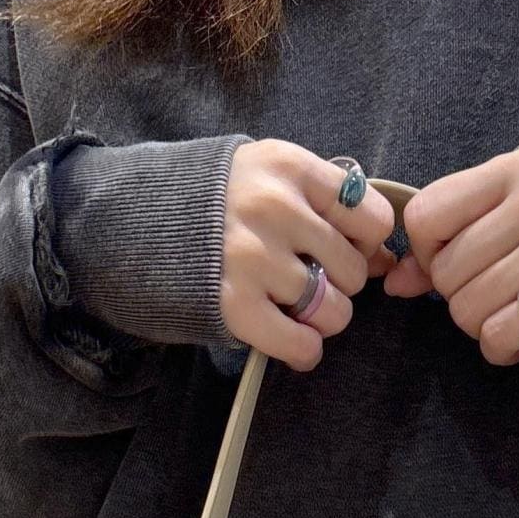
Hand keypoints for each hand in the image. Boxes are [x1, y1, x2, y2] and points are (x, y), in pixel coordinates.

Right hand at [220, 141, 398, 369]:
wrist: (133, 222)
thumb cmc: (214, 203)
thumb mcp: (266, 175)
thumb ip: (321, 203)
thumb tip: (385, 258)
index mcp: (289, 167)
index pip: (371, 218)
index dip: (364, 243)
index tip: (340, 248)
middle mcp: (275, 208)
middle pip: (352, 270)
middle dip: (336, 283)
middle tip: (306, 280)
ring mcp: (253, 258)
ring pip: (334, 311)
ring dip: (320, 319)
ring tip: (292, 307)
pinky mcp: (234, 305)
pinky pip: (302, 345)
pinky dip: (303, 350)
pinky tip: (290, 339)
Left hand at [385, 148, 518, 364]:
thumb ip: (457, 235)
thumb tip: (397, 281)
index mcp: (516, 171)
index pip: (427, 216)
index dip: (429, 250)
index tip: (458, 257)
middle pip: (445, 270)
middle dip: (460, 293)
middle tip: (498, 290)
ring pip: (464, 307)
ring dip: (481, 323)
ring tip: (516, 308)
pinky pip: (495, 334)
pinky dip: (503, 345)